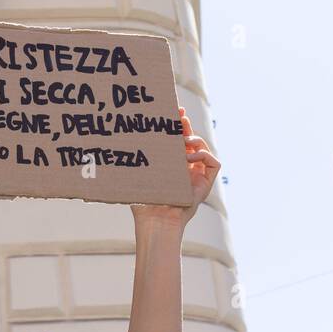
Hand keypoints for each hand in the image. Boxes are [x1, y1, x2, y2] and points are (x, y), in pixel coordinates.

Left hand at [131, 106, 220, 228]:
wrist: (155, 222)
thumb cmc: (143, 203)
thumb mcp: (139, 175)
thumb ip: (137, 159)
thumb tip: (120, 140)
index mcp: (170, 163)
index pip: (176, 138)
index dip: (176, 123)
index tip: (172, 109)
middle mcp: (185, 167)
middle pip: (190, 138)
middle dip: (186, 124)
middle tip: (179, 114)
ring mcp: (197, 174)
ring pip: (202, 146)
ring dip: (194, 140)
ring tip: (182, 143)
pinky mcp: (206, 183)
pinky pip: (213, 162)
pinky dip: (204, 155)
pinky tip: (190, 158)